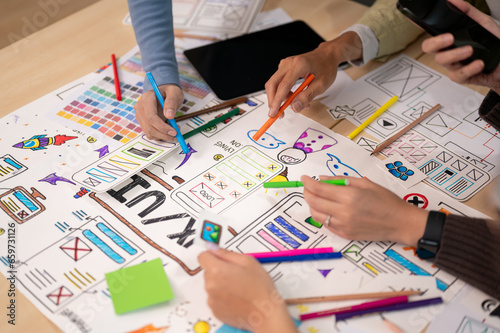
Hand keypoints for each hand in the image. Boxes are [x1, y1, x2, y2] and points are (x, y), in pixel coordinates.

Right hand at [134, 84, 183, 140]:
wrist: (165, 93)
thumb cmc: (170, 91)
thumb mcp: (174, 93)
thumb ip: (171, 102)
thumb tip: (169, 115)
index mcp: (147, 98)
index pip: (150, 117)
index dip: (162, 127)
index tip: (174, 132)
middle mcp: (140, 107)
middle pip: (149, 127)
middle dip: (163, 134)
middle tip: (176, 135)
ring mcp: (140, 115)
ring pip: (149, 132)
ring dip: (163, 136)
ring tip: (174, 130)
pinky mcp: (143, 122)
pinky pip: (151, 133)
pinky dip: (160, 135)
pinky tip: (168, 130)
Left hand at [198, 248, 296, 332]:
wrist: (265, 313)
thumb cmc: (260, 288)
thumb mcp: (248, 261)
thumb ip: (226, 253)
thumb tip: (213, 247)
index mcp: (217, 270)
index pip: (203, 256)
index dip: (212, 255)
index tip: (220, 258)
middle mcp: (210, 286)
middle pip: (208, 271)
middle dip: (219, 270)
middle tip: (237, 274)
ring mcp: (212, 300)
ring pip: (212, 285)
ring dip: (221, 284)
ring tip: (239, 287)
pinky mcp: (215, 311)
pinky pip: (215, 299)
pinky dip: (223, 297)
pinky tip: (237, 298)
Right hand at [265, 31, 362, 116]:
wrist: (327, 56)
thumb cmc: (326, 68)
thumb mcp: (321, 85)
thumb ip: (307, 96)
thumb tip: (294, 107)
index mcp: (299, 65)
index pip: (283, 85)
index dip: (277, 101)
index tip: (274, 113)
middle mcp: (288, 63)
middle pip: (273, 84)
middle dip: (273, 101)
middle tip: (277, 113)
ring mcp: (285, 64)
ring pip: (274, 84)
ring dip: (280, 98)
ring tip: (294, 104)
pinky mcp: (284, 68)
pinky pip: (279, 82)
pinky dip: (283, 93)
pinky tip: (294, 97)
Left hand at [301, 175, 427, 245]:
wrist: (400, 223)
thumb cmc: (386, 200)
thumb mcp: (365, 183)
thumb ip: (341, 180)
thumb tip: (322, 179)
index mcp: (349, 196)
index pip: (319, 189)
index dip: (308, 182)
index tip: (304, 178)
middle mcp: (344, 211)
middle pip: (314, 202)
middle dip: (307, 193)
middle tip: (308, 187)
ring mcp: (343, 225)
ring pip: (316, 215)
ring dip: (313, 205)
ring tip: (318, 198)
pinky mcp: (345, 235)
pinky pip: (326, 225)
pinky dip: (322, 216)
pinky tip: (328, 209)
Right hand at [421, 0, 499, 93]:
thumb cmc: (494, 44)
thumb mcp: (483, 23)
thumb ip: (467, 12)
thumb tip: (454, 0)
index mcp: (450, 38)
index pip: (431, 31)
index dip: (420, 25)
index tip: (417, 20)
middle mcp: (448, 51)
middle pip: (428, 48)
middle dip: (436, 43)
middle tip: (449, 38)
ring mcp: (453, 65)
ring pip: (442, 61)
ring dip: (456, 54)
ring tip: (470, 50)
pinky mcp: (461, 77)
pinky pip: (458, 74)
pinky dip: (469, 68)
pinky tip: (479, 63)